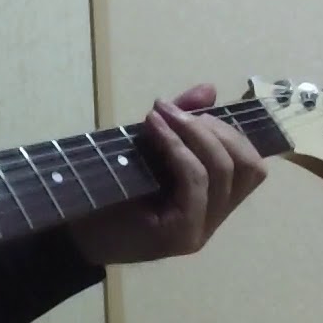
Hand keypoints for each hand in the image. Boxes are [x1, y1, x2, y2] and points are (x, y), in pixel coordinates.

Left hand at [69, 84, 266, 265]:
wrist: (72, 232)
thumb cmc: (108, 192)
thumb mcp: (149, 149)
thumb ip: (182, 124)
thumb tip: (209, 89)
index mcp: (212, 202)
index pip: (251, 166)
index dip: (231, 131)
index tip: (193, 108)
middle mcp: (214, 219)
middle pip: (248, 166)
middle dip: (215, 129)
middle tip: (175, 112)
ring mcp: (201, 229)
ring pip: (224, 171)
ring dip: (195, 134)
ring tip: (163, 116)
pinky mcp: (182, 233)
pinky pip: (196, 180)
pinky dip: (178, 149)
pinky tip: (156, 131)